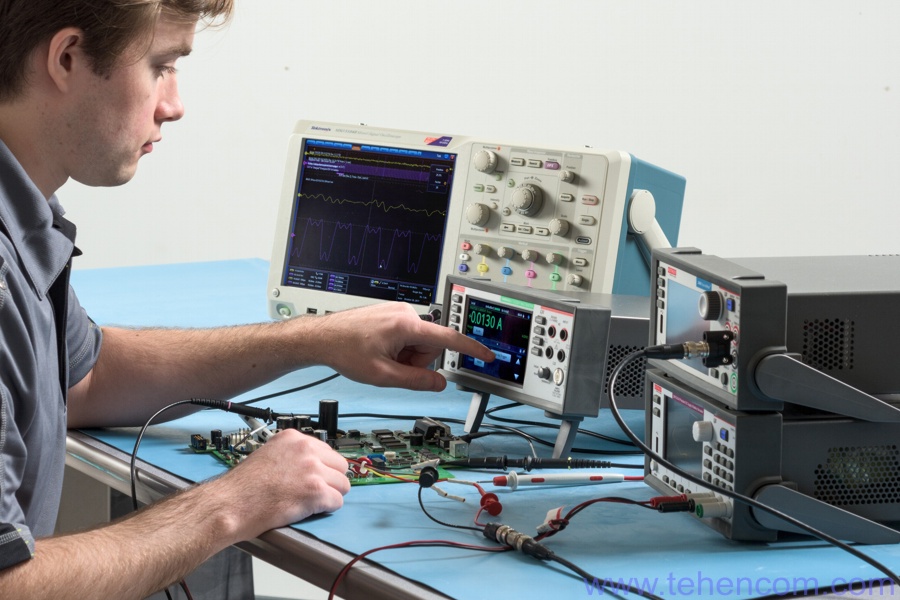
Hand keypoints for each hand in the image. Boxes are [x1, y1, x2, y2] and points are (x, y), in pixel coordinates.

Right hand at [215, 429, 350, 539]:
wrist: (229, 504)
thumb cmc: (242, 486)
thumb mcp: (267, 454)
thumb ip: (290, 455)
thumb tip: (308, 464)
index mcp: (294, 438)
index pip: (327, 451)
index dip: (322, 468)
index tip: (316, 477)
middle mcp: (306, 449)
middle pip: (340, 466)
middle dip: (330, 481)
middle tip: (314, 492)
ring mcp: (313, 469)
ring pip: (343, 485)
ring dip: (330, 495)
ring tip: (310, 503)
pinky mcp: (316, 491)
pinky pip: (337, 502)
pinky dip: (326, 509)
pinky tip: (309, 510)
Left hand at [312, 302, 494, 391]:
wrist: (322, 337)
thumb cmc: (345, 351)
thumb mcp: (383, 375)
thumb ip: (415, 380)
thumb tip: (438, 384)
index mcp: (407, 325)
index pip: (448, 338)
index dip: (470, 349)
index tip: (486, 355)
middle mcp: (406, 313)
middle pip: (430, 346)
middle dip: (416, 361)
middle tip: (392, 367)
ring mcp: (398, 312)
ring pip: (419, 342)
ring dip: (406, 355)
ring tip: (382, 357)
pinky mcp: (392, 314)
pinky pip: (408, 335)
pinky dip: (399, 348)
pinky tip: (379, 350)